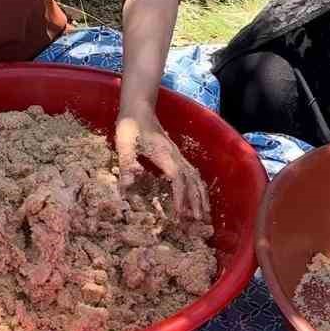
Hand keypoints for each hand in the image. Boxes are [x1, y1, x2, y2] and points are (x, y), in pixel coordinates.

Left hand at [115, 104, 208, 220]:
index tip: (180, 214)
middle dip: (196, 202)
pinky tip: (198, 196)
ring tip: (204, 214)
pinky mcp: (176, 155)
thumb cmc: (131, 125)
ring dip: (200, 196)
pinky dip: (198, 187)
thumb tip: (126, 188)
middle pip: (192, 181)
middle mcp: (175, 156)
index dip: (181, 197)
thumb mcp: (124, 144)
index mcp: (164, 155)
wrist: (139, 108)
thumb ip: (127, 164)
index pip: (178, 179)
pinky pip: (192, 173)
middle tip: (198, 222)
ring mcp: (178, 155)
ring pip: (195, 177)